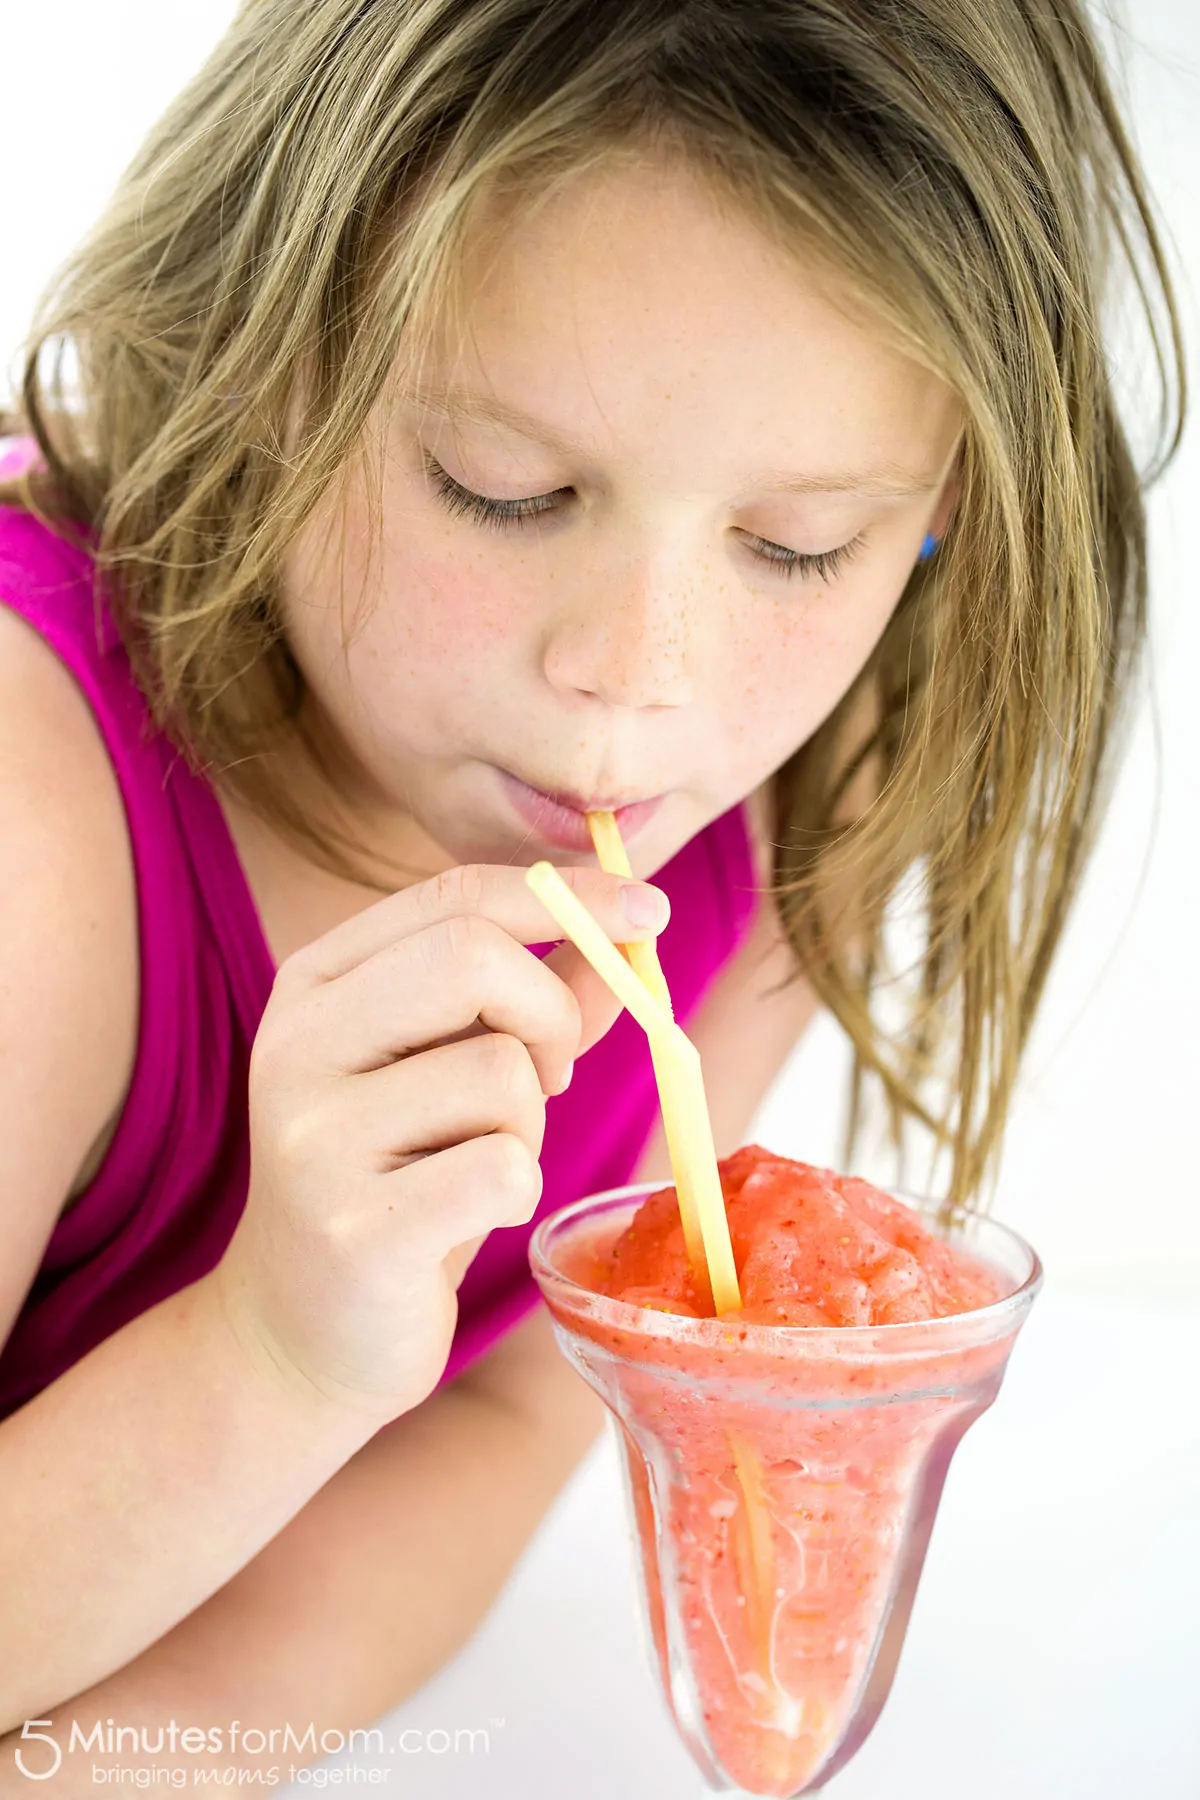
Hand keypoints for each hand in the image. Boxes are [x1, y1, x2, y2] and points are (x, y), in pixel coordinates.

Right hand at [207, 863, 669, 1421]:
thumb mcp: (450, 1071)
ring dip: (528, 1124)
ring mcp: (314, 1138)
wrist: (298, 1333)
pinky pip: (502, 1168)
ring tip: (478, 1166)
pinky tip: (468, 1217)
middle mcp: (296, 1046)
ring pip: (500, 1073)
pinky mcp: (355, 1228)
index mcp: (314, 985)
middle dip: (549, 1014)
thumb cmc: (394, 1181)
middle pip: (471, 957)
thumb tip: (630, 934)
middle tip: (552, 1077)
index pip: (453, 895)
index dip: (569, 897)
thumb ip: (536, 999)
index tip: (651, 913)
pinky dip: (515, 1190)